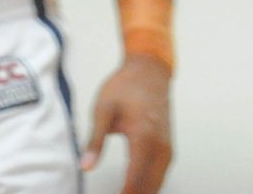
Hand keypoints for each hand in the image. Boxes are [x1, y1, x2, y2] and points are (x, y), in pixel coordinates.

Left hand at [82, 54, 172, 192]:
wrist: (149, 70)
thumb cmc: (125, 86)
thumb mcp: (103, 110)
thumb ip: (94, 141)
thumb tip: (85, 166)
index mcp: (144, 137)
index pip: (134, 181)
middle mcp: (160, 146)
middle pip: (148, 188)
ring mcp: (167, 148)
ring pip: (156, 185)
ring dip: (141, 193)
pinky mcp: (168, 148)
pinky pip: (160, 176)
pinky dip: (149, 187)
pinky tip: (135, 190)